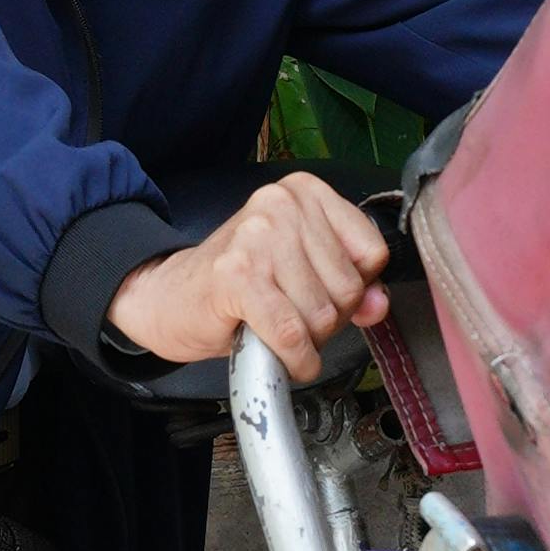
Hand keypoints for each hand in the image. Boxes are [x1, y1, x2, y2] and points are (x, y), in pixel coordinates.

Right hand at [106, 172, 388, 385]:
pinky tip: (287, 357)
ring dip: (308, 340)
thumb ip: (352, 284)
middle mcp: (281, 205)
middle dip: (328, 318)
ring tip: (280, 329)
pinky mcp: (237, 275)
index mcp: (304, 192)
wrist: (171, 298)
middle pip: (349, 286)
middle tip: (294, 316)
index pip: (371, 252)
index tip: (323, 294)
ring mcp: (257, 237)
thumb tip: (378, 304)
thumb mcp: (303, 274)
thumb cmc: (241, 284)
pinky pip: (292, 333)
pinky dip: (295, 357)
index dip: (355, 289)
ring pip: (322, 313)